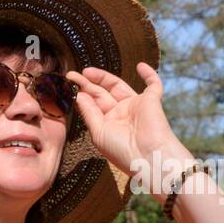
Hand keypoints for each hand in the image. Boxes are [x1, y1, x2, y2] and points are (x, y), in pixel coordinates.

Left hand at [69, 62, 183, 177]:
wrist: (148, 157)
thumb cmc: (122, 151)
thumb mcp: (98, 133)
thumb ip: (89, 113)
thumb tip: (80, 95)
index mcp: (109, 124)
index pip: (93, 105)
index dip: (82, 93)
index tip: (69, 85)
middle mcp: (122, 114)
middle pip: (102, 93)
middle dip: (88, 84)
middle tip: (73, 75)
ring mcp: (136, 106)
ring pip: (119, 86)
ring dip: (103, 77)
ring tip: (86, 71)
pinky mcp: (152, 101)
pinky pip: (154, 84)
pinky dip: (149, 74)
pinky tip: (140, 65)